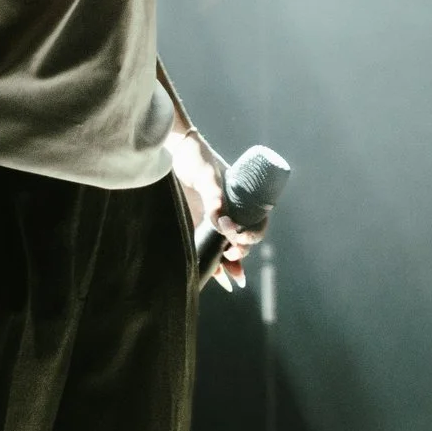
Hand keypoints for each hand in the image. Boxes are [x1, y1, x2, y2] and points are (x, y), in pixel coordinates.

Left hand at [166, 129, 266, 290]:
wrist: (175, 150)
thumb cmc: (196, 157)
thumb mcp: (206, 176)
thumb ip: (213, 197)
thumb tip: (219, 221)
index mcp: (240, 197)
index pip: (257, 220)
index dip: (253, 233)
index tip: (238, 235)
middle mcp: (230, 209)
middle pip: (243, 237)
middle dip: (242, 252)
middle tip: (232, 255)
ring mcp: (214, 217)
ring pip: (228, 246)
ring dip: (232, 264)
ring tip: (232, 280)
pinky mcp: (198, 224)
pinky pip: (210, 247)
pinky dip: (215, 264)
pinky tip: (220, 279)